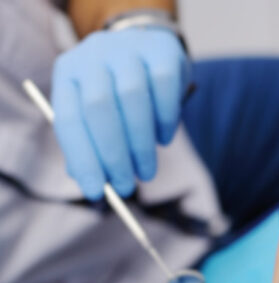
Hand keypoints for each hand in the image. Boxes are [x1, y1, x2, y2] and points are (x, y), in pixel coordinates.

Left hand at [51, 28, 188, 199]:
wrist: (148, 51)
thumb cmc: (119, 96)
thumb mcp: (97, 116)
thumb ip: (91, 145)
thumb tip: (93, 185)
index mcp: (68, 74)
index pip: (69, 119)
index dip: (83, 159)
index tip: (96, 193)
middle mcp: (93, 55)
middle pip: (99, 108)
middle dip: (114, 156)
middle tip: (126, 188)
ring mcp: (128, 48)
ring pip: (132, 99)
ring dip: (141, 146)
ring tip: (147, 172)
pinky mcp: (162, 49)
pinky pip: (164, 89)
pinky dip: (165, 122)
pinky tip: (164, 139)